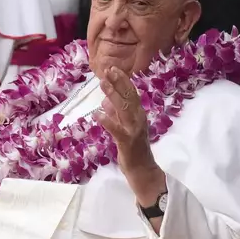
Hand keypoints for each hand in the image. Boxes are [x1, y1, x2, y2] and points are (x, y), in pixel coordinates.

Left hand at [95, 67, 165, 197]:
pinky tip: (97, 113)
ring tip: (102, 83)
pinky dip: (107, 120)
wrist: (142, 170)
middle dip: (119, 82)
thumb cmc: (133, 150)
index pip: (132, 94)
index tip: (113, 68)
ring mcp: (133, 130)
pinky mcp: (127, 141)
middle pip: (129, 97)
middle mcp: (138, 119)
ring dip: (113, 95)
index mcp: (138, 115)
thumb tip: (105, 101)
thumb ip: (117, 114)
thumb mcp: (124, 128)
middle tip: (108, 69)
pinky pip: (116, 129)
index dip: (123, 80)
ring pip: (124, 109)